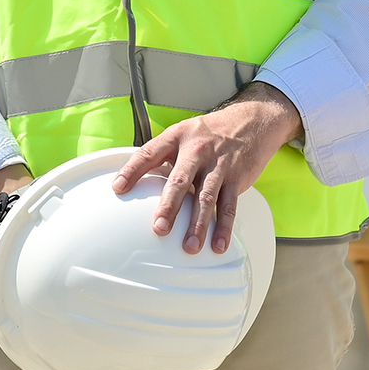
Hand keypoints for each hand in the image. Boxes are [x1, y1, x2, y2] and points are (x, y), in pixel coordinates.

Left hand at [111, 83, 302, 255]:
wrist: (251, 123)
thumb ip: (161, 156)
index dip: (132, 170)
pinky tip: (218, 244)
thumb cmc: (209, 134)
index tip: (117, 188)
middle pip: (180, 180)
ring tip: (190, 246)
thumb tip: (135, 179)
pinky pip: (229, 206)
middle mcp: (196, 151)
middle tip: (159, 229)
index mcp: (176, 138)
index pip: (149, 153)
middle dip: (169, 206)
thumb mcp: (182, 135)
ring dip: (198, 225)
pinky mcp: (237, 179)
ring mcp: (218, 166)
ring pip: (206, 198)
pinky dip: (224, 227)